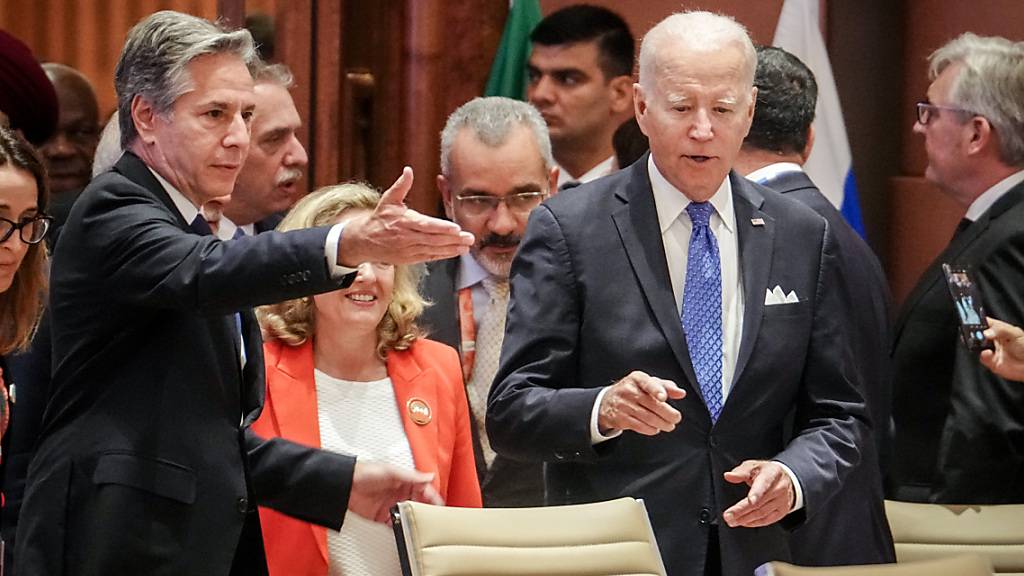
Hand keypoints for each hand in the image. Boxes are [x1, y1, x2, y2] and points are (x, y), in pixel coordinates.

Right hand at [338, 167, 474, 265]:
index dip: (441, 228)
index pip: (426, 225)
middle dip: (453, 239)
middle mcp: (407, 237)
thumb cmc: (379, 219)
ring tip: (466, 246)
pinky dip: (443, 255)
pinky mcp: (410, 258)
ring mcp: (409, 249)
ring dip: (451, 249)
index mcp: (404, 222)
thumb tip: (408, 170)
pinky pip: (429, 257)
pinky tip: (456, 252)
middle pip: (434, 239)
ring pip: (433, 250)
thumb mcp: (388, 200)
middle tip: (469, 238)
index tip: (456, 228)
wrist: (364, 241)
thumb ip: (401, 186)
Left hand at [348, 460, 443, 523]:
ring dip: (414, 521)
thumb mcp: (390, 471)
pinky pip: (395, 525)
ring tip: (421, 527)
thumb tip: (429, 475)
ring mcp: (391, 506)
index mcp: (403, 481)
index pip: (424, 490)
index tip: (439, 506)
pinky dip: (400, 529)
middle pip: (418, 504)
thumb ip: (411, 476)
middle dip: (426, 511)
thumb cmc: (363, 472)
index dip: (432, 497)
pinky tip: (405, 532)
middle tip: (433, 519)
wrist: (343, 485)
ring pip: (408, 516)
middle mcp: (399, 494)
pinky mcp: (381, 517)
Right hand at [598, 371, 684, 435]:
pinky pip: (640, 426)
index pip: (648, 383)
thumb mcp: (647, 383)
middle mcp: (629, 390)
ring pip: (648, 418)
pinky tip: (656, 428)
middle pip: (652, 404)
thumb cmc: (633, 390)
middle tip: (676, 418)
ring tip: (669, 425)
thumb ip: (666, 386)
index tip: (664, 397)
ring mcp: (623, 405)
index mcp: (637, 378)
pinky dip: (651, 429)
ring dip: (662, 424)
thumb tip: (681, 393)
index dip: (656, 390)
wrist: (607, 401)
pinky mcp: (621, 418)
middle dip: (668, 414)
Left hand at [722, 460, 793, 527]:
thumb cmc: (766, 472)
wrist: (785, 478)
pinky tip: (743, 522)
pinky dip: (754, 522)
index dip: (757, 493)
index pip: (764, 484)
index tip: (750, 500)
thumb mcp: (753, 466)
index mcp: (772, 473)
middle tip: (728, 516)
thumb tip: (728, 476)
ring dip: (745, 519)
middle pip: (760, 502)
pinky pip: (767, 520)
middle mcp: (780, 488)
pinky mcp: (782, 511)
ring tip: (732, 521)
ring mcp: (782, 501)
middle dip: (742, 510)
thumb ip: (740, 472)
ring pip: (762, 513)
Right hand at [980, 317, 1023, 381]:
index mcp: (1000, 330)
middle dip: (974, 334)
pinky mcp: (992, 362)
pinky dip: (983, 355)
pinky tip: (988, 353)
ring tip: (980, 343)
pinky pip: (983, 358)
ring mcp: (993, 350)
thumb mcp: (1015, 334)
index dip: (977, 320)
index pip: (986, 322)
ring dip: (977, 345)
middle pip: (978, 334)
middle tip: (974, 333)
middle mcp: (994, 340)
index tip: (970, 320)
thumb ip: (1000, 330)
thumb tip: (986, 332)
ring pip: (978, 346)